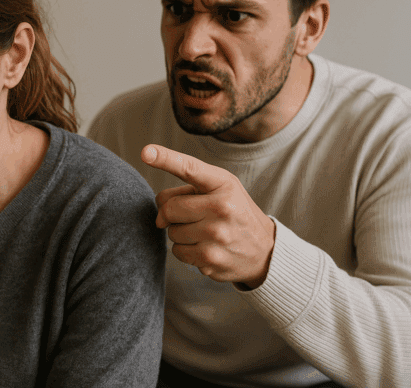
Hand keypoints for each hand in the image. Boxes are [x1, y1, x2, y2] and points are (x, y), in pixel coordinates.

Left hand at [141, 144, 274, 288]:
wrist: (265, 251)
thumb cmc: (234, 213)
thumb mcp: (221, 190)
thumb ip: (187, 190)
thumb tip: (159, 215)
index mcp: (223, 184)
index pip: (190, 168)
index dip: (165, 158)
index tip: (146, 152)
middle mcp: (222, 208)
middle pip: (169, 208)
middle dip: (172, 213)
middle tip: (193, 215)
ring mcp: (216, 235)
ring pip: (171, 232)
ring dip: (180, 232)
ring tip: (205, 232)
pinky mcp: (210, 259)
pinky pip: (177, 252)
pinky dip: (186, 250)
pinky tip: (206, 247)